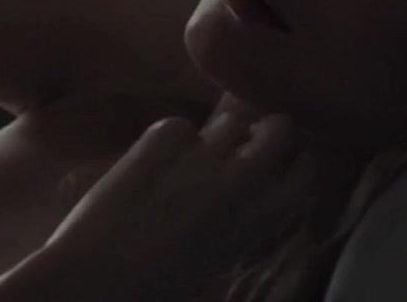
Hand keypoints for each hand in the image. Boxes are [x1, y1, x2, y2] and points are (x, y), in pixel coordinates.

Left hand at [41, 102, 316, 299]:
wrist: (99, 275)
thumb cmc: (159, 284)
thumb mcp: (219, 256)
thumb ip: (241, 218)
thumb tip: (241, 192)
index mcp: (263, 218)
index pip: (306, 168)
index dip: (292, 161)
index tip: (279, 163)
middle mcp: (246, 177)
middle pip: (280, 127)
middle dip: (264, 133)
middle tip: (239, 149)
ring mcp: (206, 149)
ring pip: (230, 121)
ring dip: (216, 137)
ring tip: (184, 165)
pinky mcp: (167, 132)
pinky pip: (180, 125)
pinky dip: (167, 141)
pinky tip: (147, 168)